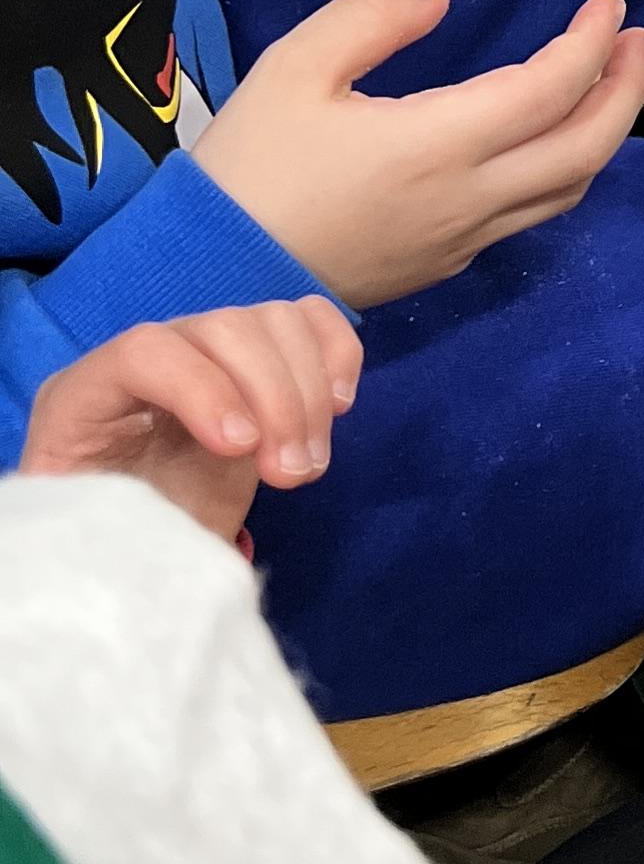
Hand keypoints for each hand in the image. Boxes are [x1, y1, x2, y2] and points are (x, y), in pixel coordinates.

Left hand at [18, 301, 360, 540]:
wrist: (139, 537)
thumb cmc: (114, 543)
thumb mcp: (101, 542)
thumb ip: (124, 522)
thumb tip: (175, 528)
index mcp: (86, 394)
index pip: (146, 351)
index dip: (204, 390)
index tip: (242, 450)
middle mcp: (150, 353)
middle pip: (226, 327)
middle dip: (275, 400)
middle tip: (290, 476)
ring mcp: (210, 347)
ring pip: (275, 321)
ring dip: (309, 393)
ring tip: (307, 465)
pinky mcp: (261, 357)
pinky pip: (310, 321)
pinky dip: (338, 356)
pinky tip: (336, 410)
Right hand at [189, 0, 643, 308]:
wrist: (212, 274)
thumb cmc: (250, 165)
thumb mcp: (294, 68)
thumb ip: (370, 17)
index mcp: (439, 144)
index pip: (551, 89)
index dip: (592, 42)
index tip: (609, 3)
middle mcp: (469, 198)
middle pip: (587, 149)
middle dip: (627, 90)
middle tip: (637, 39)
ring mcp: (462, 238)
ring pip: (566, 190)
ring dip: (603, 133)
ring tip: (609, 82)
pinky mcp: (445, 263)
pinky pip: (529, 216)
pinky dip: (562, 169)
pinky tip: (549, 138)